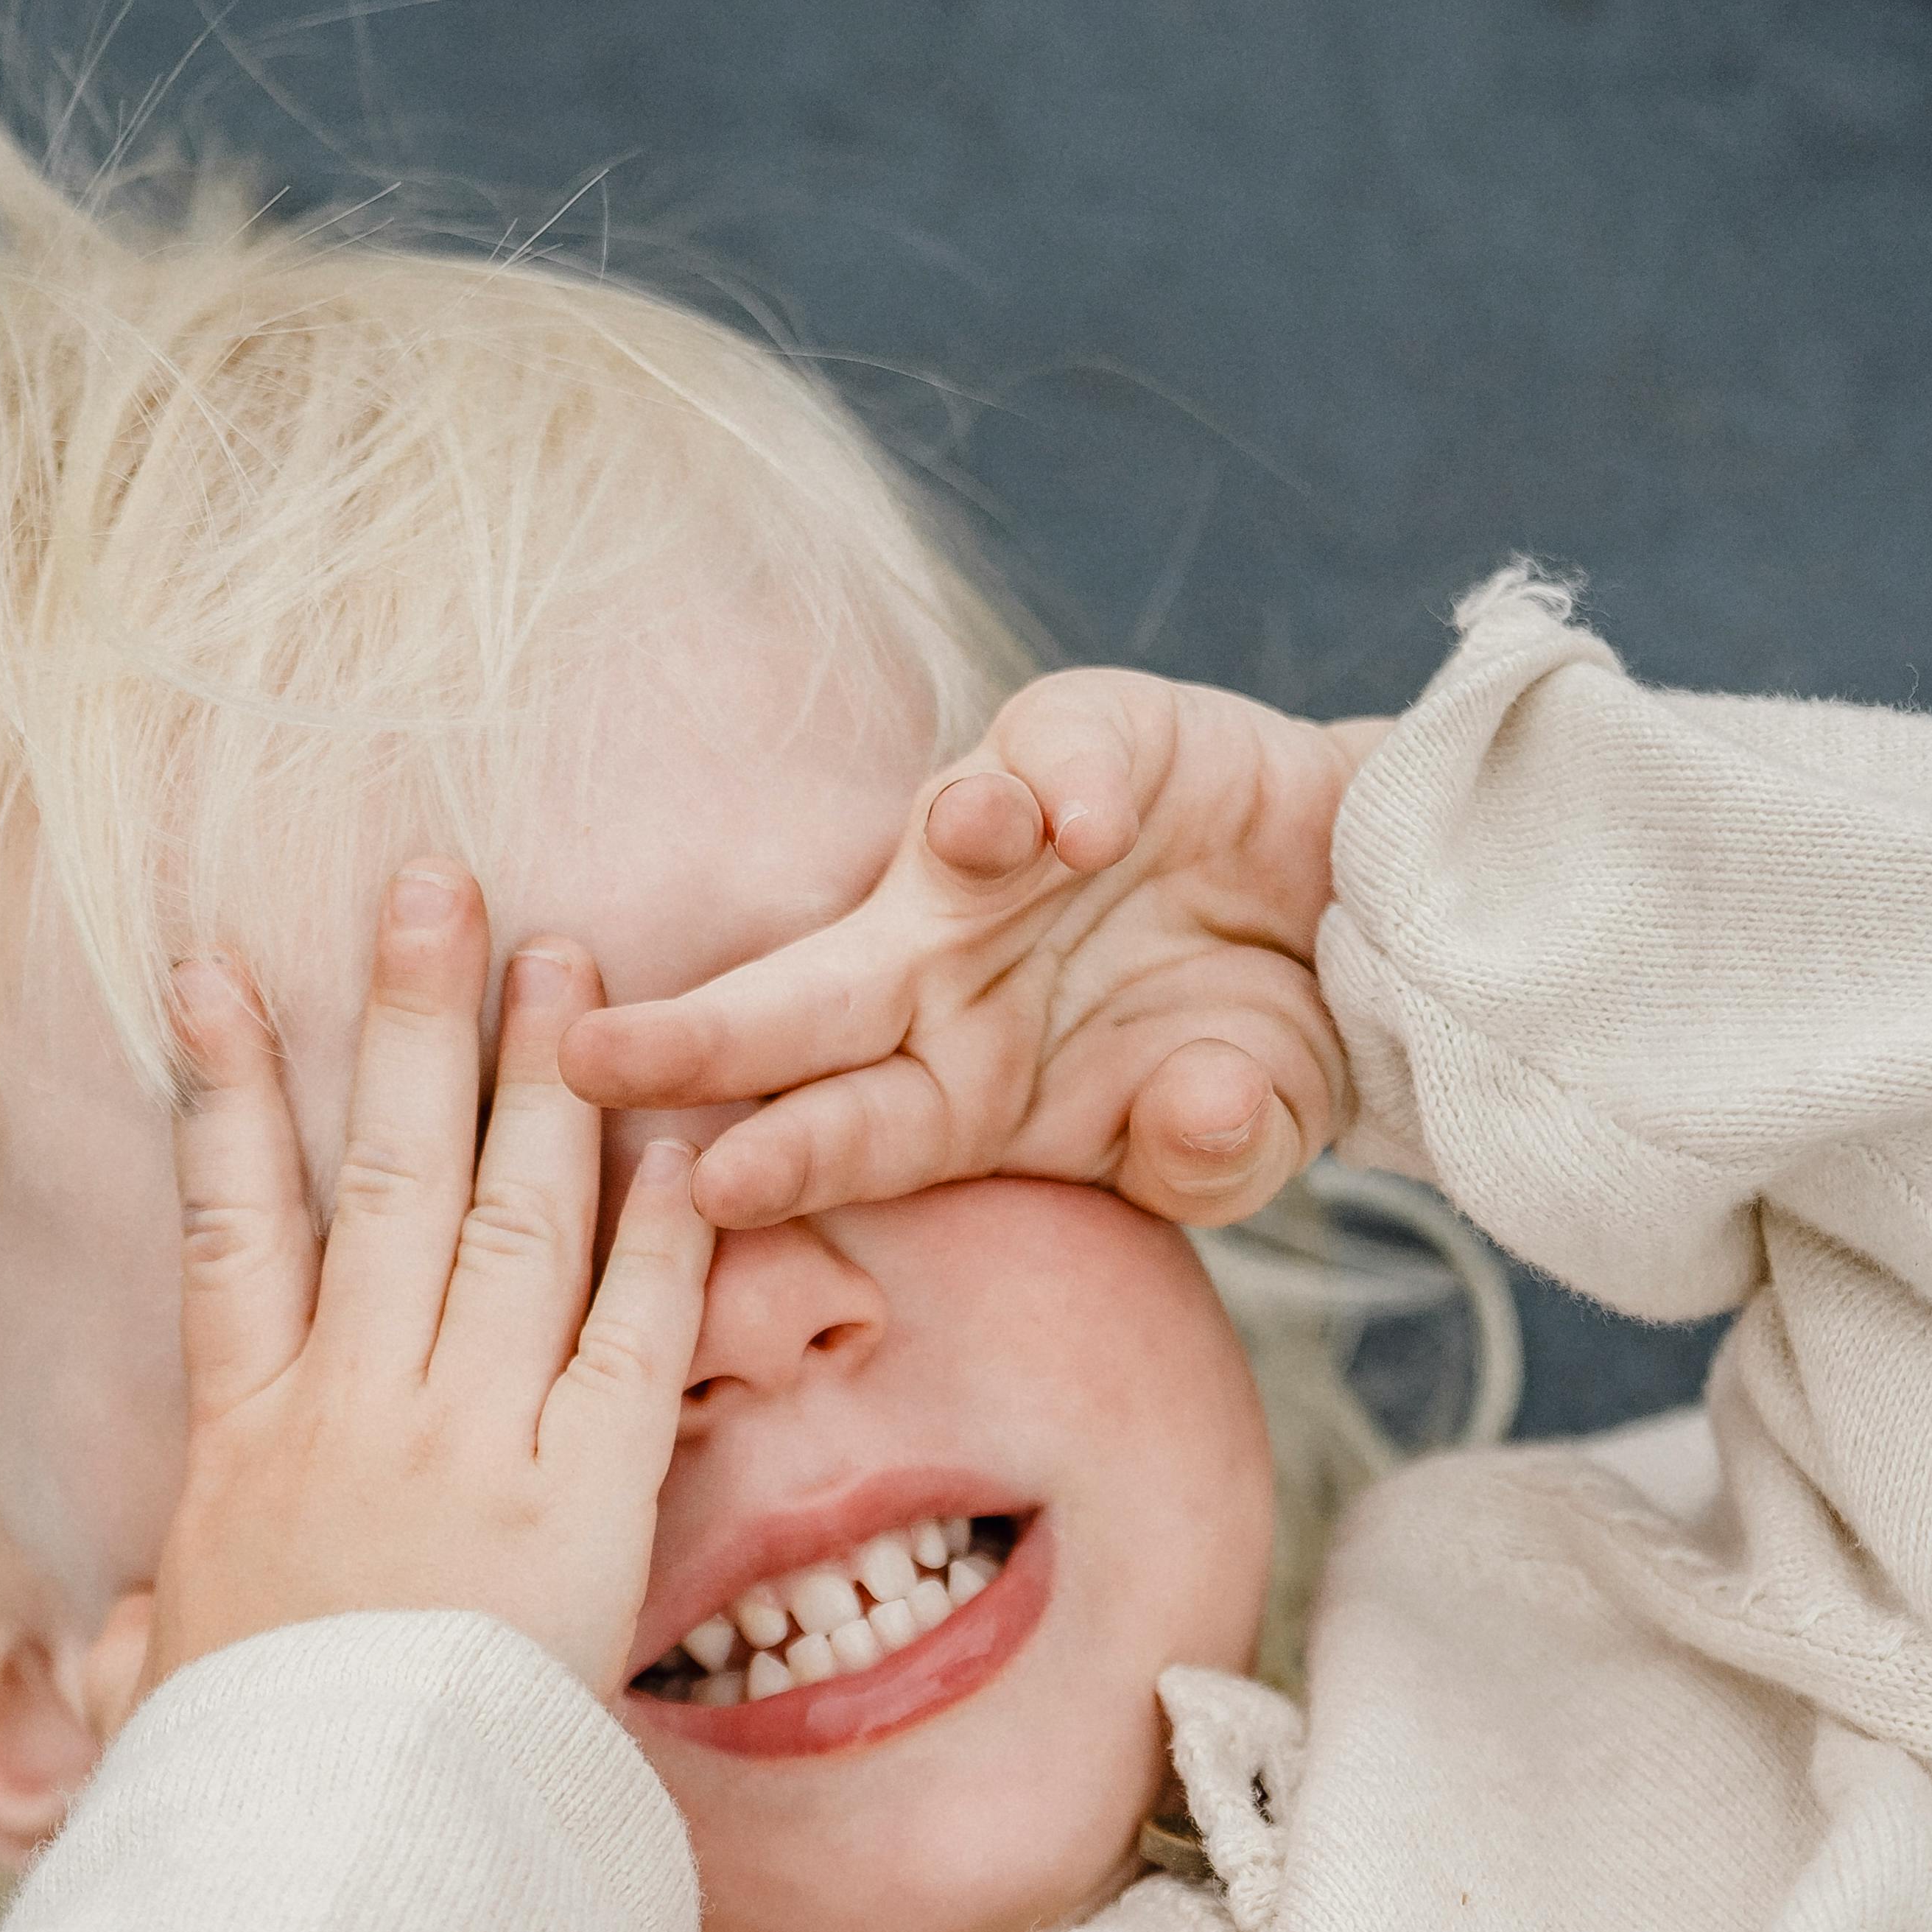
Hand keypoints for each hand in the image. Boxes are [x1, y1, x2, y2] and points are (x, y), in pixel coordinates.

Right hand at [112, 861, 718, 1722]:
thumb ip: (157, 1641)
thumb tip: (123, 1659)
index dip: (222, 1089)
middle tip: (435, 885)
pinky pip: (635, 1335)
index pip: (226, 1225)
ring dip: (544, 1078)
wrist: (330, 1882)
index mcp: (240, 1448)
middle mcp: (353, 1413)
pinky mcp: (584, 1502)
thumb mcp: (169, 1695)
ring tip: (570, 957)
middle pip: (385, 1175)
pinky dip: (666, 1232)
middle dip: (411, 1020)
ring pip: (513, 1219)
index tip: (211, 969)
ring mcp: (469, 1444)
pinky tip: (688, 1137)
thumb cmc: (247, 1802)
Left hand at [563, 669, 1389, 1230]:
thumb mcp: (1245, 1132)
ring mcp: (1003, 850)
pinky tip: (1101, 823)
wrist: (1339, 917)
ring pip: (943, 840)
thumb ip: (1215, 1151)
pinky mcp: (1085, 743)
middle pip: (809, 1000)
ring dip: (954, 836)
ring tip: (968, 832)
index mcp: (954, 1093)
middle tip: (592, 1049)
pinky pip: (1063, 754)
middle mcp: (942, 967)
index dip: (782, 1159)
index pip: (841, 1134)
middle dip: (701, 1030)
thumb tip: (1193, 1111)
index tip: (708, 1188)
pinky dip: (1074, 782)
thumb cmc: (1245, 1049)